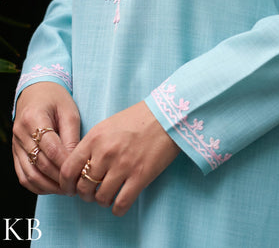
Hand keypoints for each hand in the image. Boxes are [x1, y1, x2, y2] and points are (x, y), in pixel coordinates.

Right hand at [12, 82, 79, 194]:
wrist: (36, 92)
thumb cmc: (56, 99)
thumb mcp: (69, 111)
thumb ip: (72, 136)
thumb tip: (76, 161)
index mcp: (34, 118)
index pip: (51, 147)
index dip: (66, 163)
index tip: (81, 172)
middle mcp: (20, 133)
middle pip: (40, 163)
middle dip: (60, 178)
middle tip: (77, 186)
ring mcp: (15, 144)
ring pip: (29, 174)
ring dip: (48, 186)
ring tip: (67, 190)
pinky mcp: (15, 152)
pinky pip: (23, 175)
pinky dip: (37, 185)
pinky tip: (52, 187)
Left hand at [59, 101, 179, 215]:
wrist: (166, 116)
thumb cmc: (137, 118)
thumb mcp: (107, 125)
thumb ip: (92, 145)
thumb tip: (80, 167)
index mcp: (95, 138)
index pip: (68, 169)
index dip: (66, 184)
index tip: (70, 189)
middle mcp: (105, 153)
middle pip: (83, 187)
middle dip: (85, 194)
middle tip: (91, 193)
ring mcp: (123, 166)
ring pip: (100, 198)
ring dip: (101, 201)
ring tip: (107, 196)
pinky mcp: (140, 176)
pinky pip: (121, 203)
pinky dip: (117, 208)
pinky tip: (119, 204)